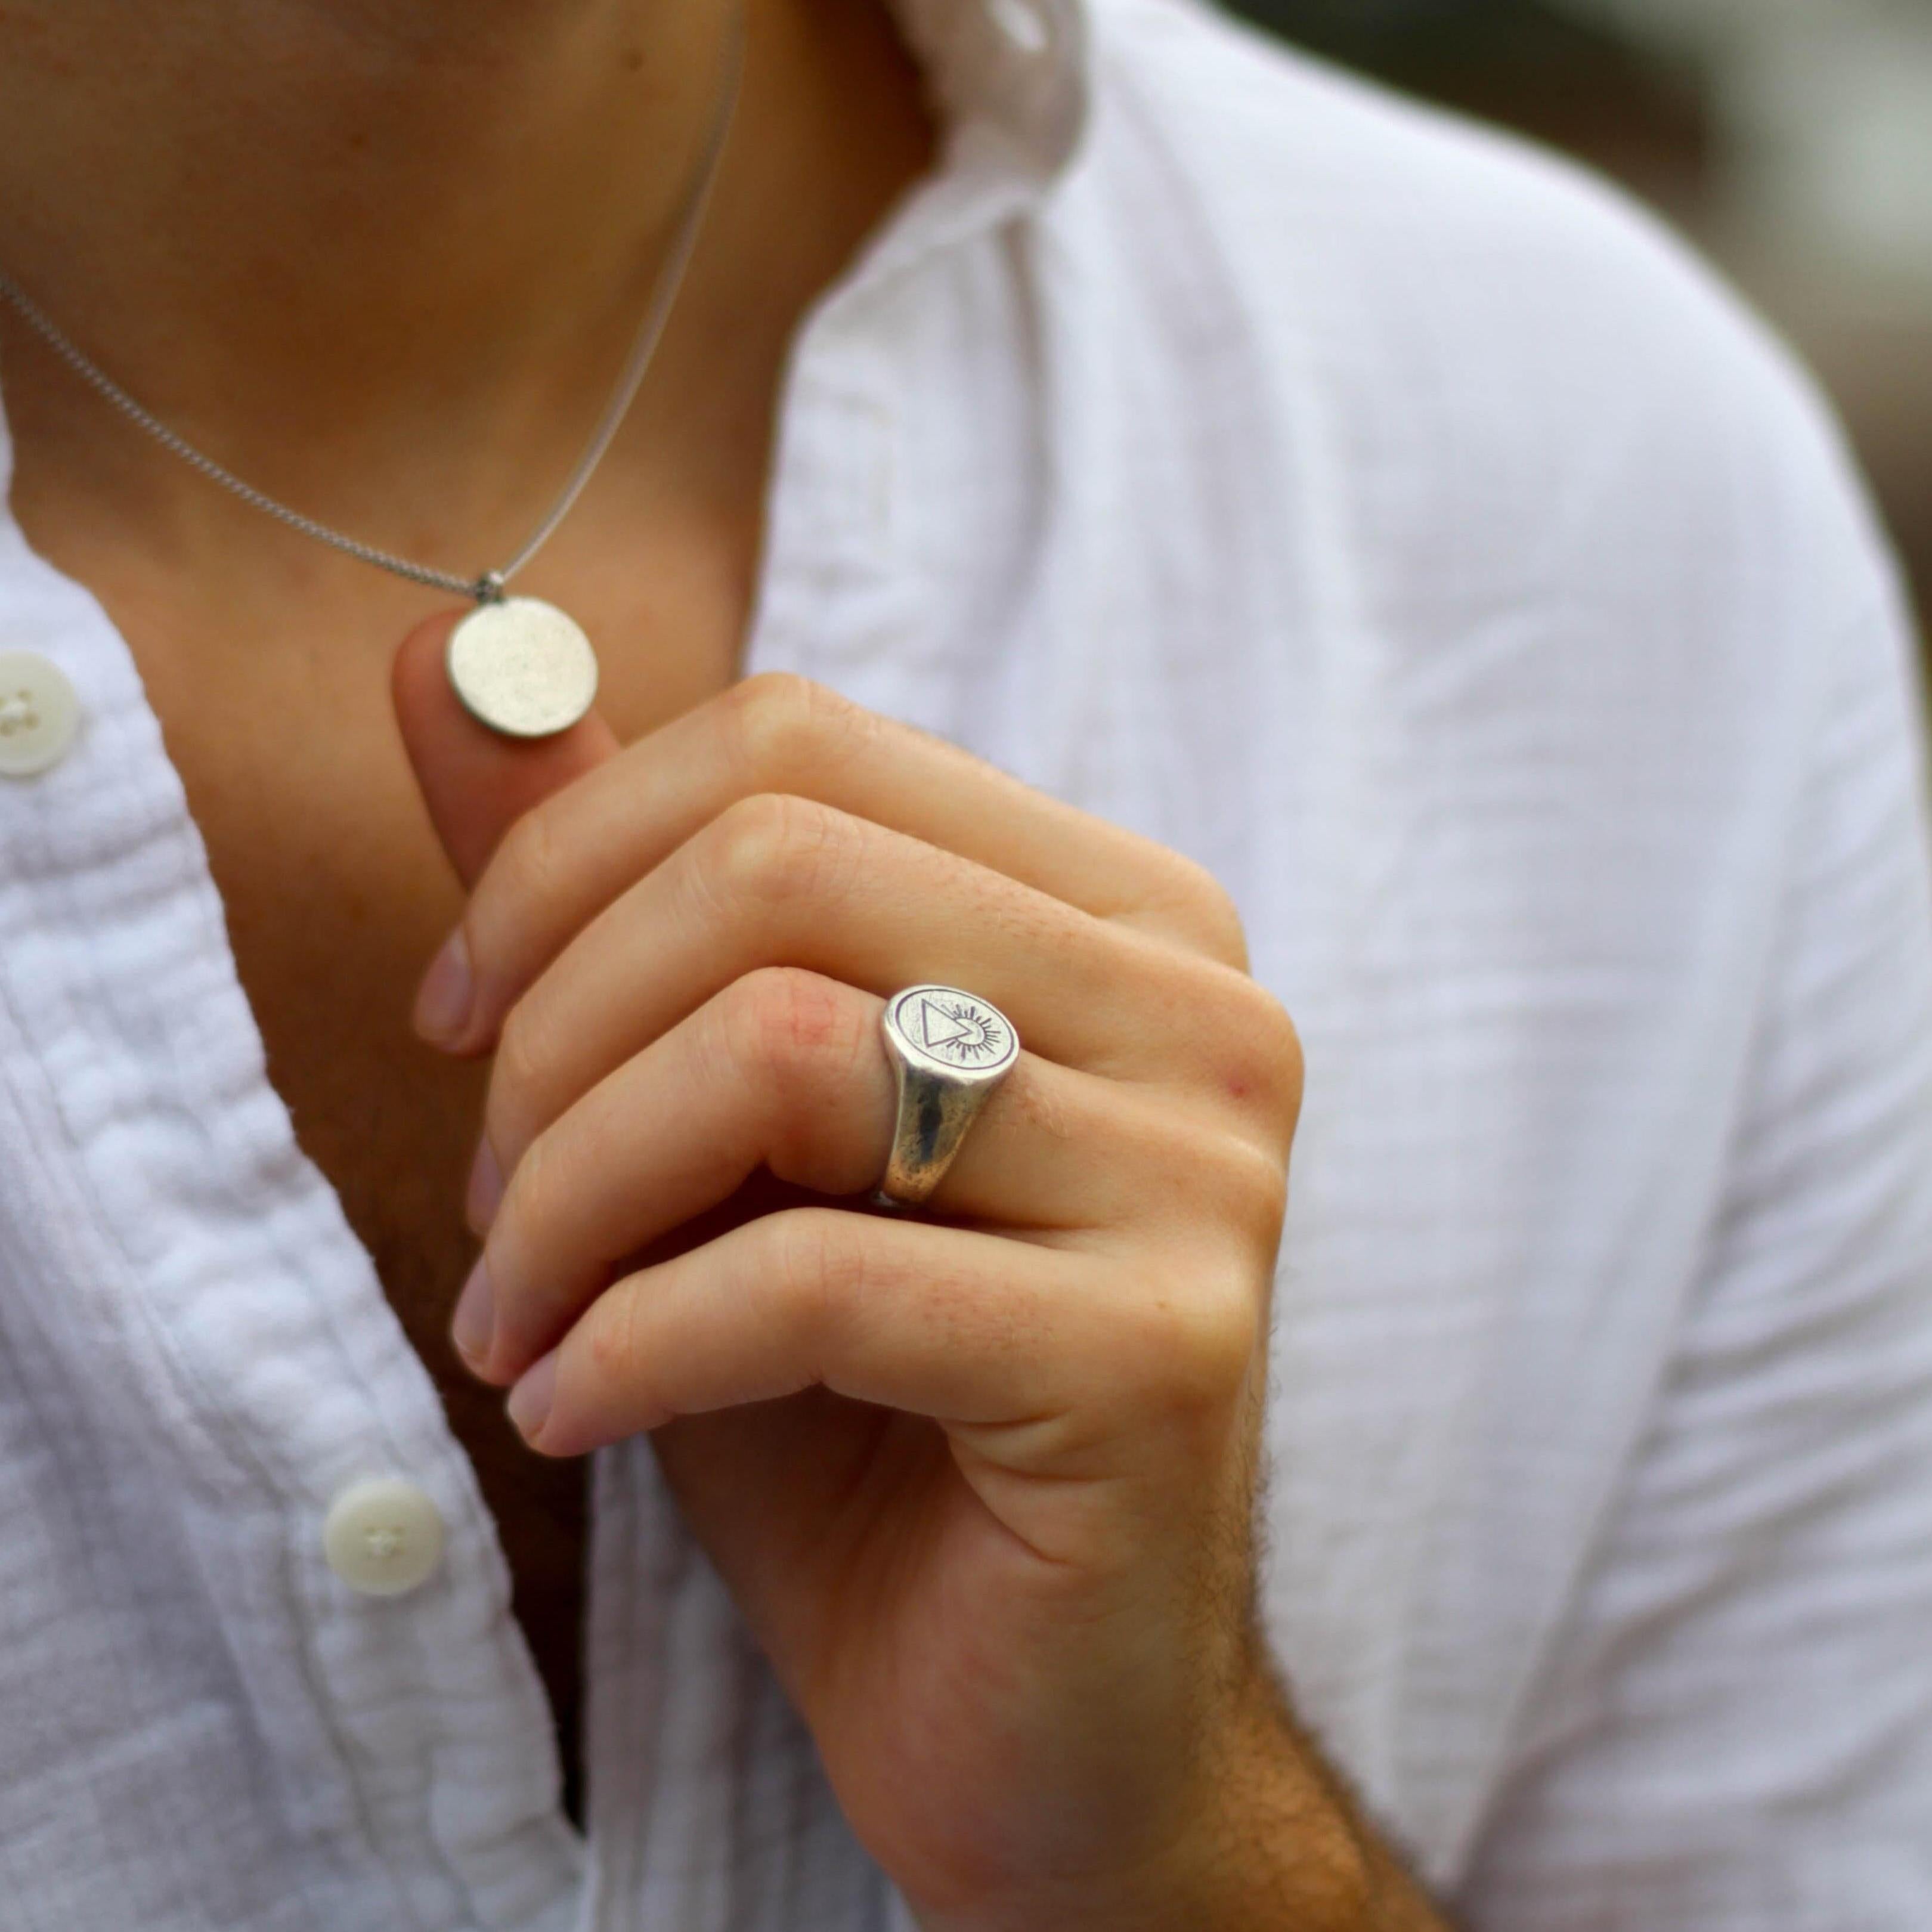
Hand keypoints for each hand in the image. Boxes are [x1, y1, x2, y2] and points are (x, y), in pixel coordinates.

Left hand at [396, 634, 1382, 1929]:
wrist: (1037, 1711)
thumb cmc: (862, 1411)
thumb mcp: (712, 1127)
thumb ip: (607, 887)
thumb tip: (439, 662)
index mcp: (1116, 913)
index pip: (799, 745)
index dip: (569, 859)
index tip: (459, 1021)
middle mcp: (1196, 1008)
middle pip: (781, 870)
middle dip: (557, 1036)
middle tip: (495, 1206)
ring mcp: (1203, 1173)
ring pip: (781, 1053)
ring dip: (573, 1196)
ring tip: (523, 1316)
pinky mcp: (1166, 1351)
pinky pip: (814, 1280)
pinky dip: (633, 1345)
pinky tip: (573, 1412)